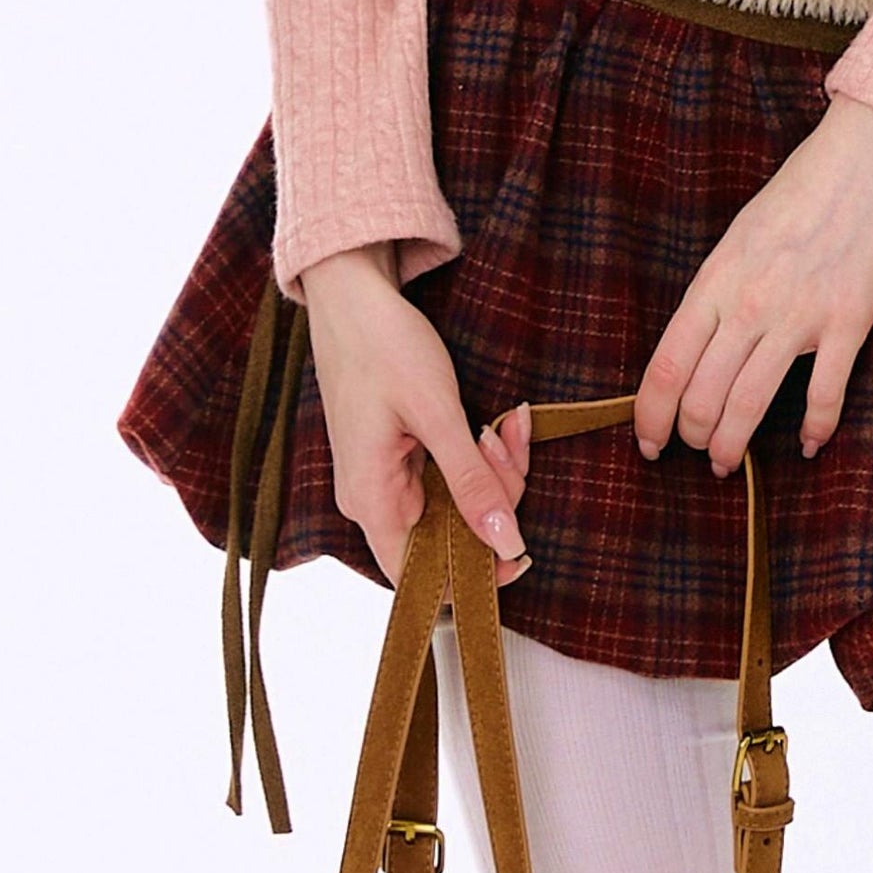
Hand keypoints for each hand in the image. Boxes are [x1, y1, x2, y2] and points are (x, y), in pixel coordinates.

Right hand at [300, 242, 535, 588]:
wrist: (351, 294)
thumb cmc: (383, 346)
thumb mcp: (436, 413)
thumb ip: (471, 483)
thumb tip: (506, 544)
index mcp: (371, 502)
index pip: (422, 578)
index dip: (473, 574)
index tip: (521, 549)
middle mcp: (374, 500)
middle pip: (450, 534)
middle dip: (496, 493)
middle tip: (508, 437)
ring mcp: (386, 478)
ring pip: (457, 501)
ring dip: (493, 467)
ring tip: (505, 421)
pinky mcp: (399, 455)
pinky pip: (448, 473)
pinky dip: (477, 452)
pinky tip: (497, 422)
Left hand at [631, 93, 872, 475]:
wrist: (871, 154)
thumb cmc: (805, 186)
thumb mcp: (743, 233)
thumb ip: (721, 287)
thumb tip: (703, 340)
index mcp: (717, 278)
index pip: (667, 366)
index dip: (650, 416)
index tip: (649, 442)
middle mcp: (750, 303)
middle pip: (703, 396)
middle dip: (694, 437)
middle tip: (698, 450)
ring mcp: (800, 315)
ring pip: (750, 405)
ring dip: (734, 446)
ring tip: (730, 463)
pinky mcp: (849, 321)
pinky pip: (824, 395)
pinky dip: (814, 430)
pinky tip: (808, 445)